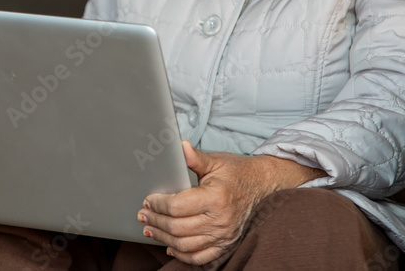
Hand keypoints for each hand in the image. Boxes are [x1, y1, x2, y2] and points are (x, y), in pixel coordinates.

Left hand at [137, 141, 324, 265]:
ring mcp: (223, 236)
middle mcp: (220, 220)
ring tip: (150, 229)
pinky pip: (200, 257)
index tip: (148, 199)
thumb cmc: (236, 172)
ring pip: (185, 244)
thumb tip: (180, 147)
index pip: (178, 206)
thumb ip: (195, 157)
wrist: (261, 186)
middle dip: (156, 221)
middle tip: (143, 214)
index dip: (159, 204)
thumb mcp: (216, 161)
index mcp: (216, 197)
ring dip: (163, 238)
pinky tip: (170, 245)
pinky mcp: (225, 244)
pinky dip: (182, 254)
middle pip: (177, 228)